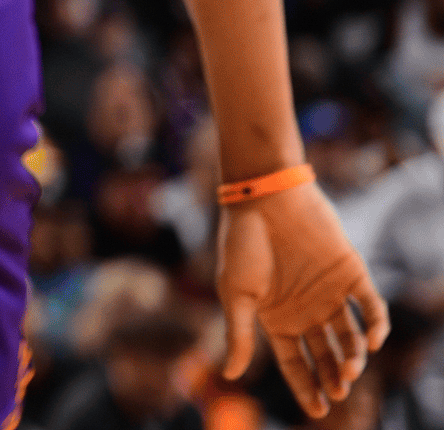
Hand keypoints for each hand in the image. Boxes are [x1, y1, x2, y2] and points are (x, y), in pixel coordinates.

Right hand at [216, 182, 389, 416]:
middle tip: (337, 392)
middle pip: (326, 356)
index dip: (306, 387)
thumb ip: (239, 333)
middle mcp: (307, 311)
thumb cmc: (242, 243)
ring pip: (351, 338)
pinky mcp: (352, 274)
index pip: (296, 363)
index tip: (318, 410)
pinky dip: (376, 327)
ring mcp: (331, 294)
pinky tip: (371, 343)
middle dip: (333, 378)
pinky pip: (371, 307)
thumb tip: (230, 375)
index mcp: (278, 318)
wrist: (264, 198)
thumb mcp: (235, 293)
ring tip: (349, 371)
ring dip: (353, 358)